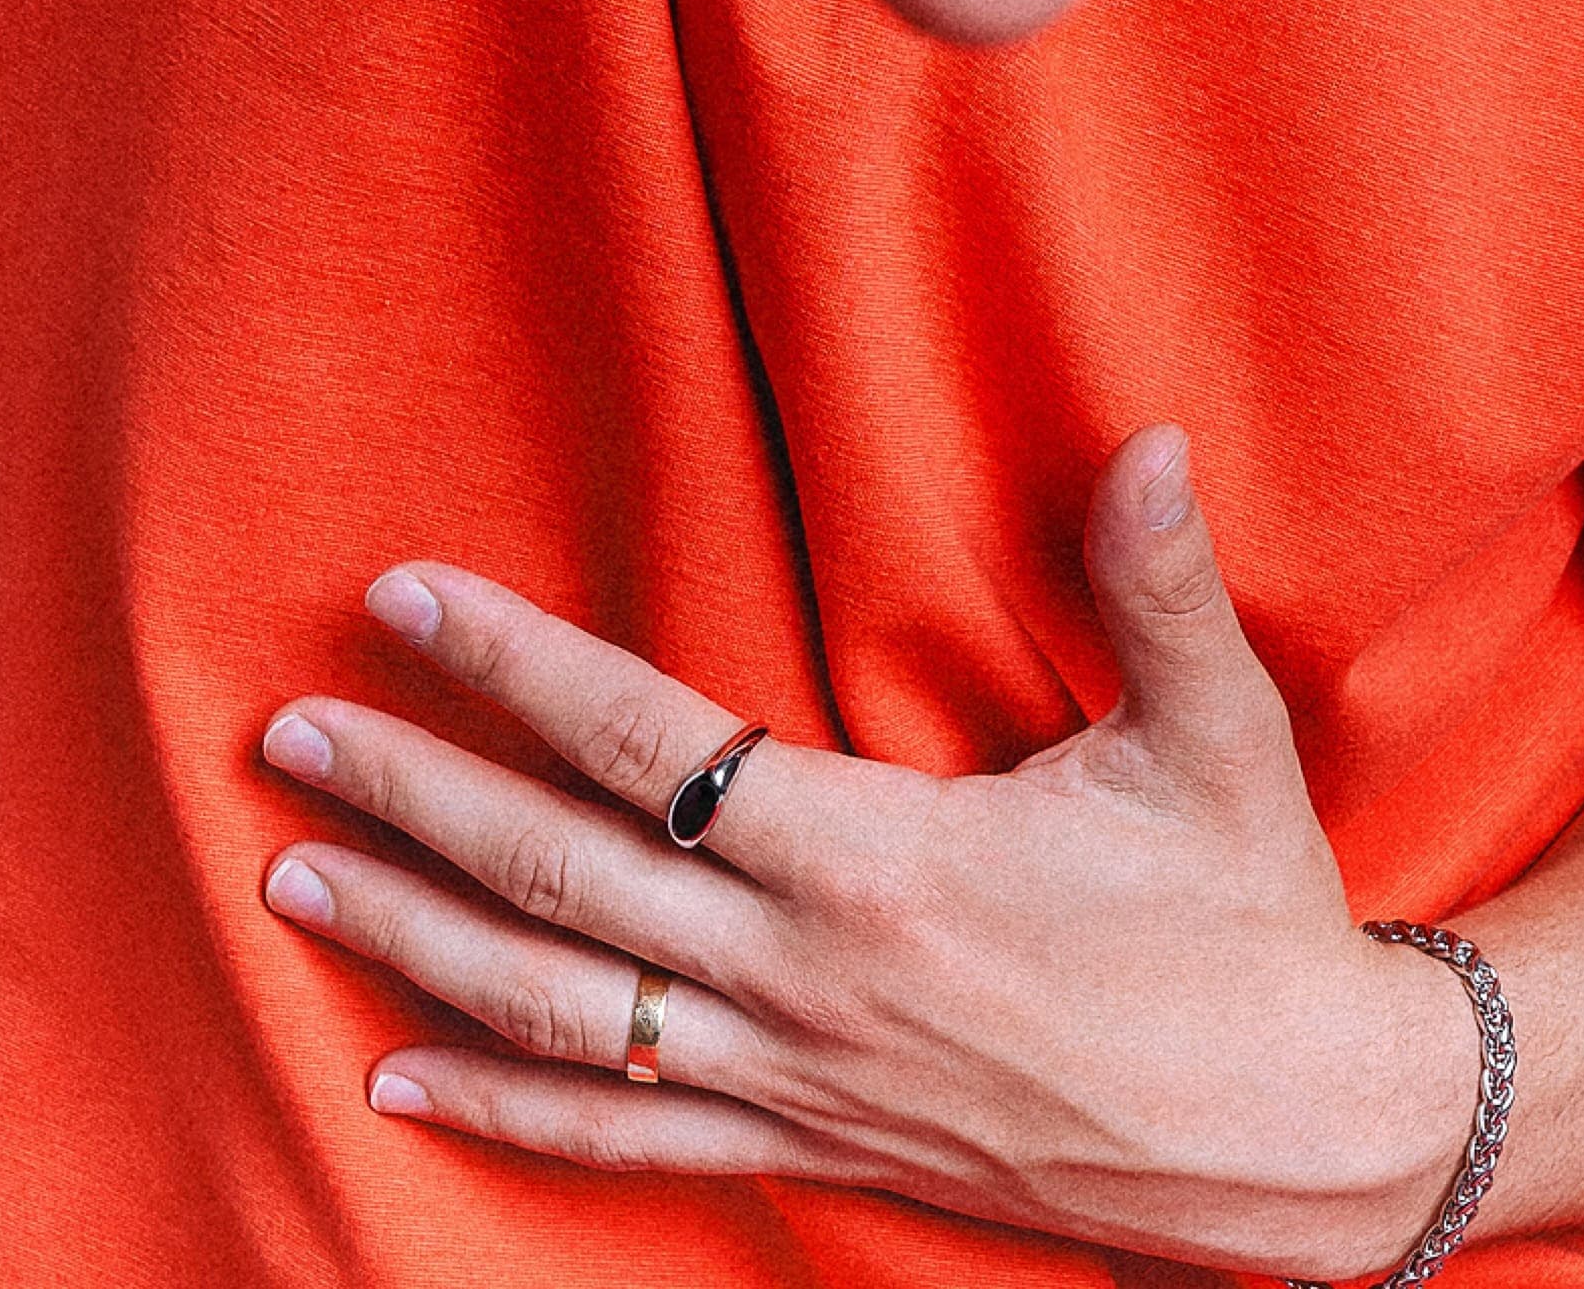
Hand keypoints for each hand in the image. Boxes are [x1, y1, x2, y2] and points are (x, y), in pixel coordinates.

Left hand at [257, 428, 1479, 1276]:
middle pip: (562, 878)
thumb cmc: (1248, 917)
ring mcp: (797, 1077)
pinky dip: (503, 1108)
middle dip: (415, 797)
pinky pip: (624, 1137)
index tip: (403, 602)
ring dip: (416, 940)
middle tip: (289, 733)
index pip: (649, 744)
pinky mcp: (815, 1146)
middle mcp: (806, 976)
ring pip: (560, 1009)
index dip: (515, 669)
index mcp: (879, 861)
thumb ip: (1159, 586)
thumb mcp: (1216, 735)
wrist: (1294, 1132)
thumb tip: (1157, 438)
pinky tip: (400, 1077)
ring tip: (298, 876)